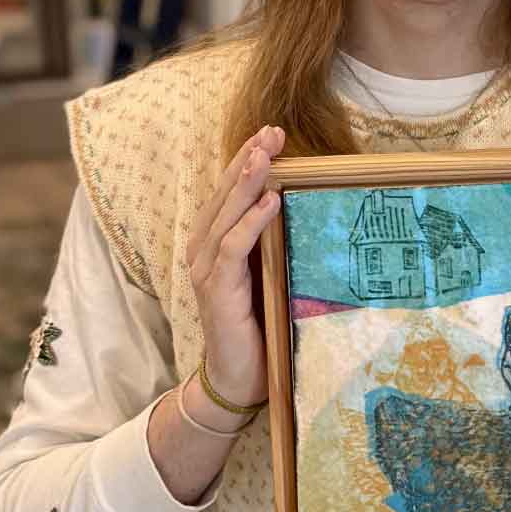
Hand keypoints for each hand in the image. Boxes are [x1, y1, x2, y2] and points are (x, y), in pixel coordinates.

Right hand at [184, 123, 286, 410]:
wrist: (239, 379)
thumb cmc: (260, 325)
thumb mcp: (271, 275)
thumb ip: (276, 243)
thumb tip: (307, 206)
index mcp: (215, 243)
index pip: (229, 193)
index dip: (248, 161)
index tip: (272, 134)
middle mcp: (203, 251)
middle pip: (224, 195)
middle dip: (248, 160)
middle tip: (272, 132)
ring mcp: (205, 270)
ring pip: (225, 215)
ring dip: (247, 183)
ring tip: (267, 155)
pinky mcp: (216, 291)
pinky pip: (232, 249)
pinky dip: (250, 222)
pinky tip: (271, 201)